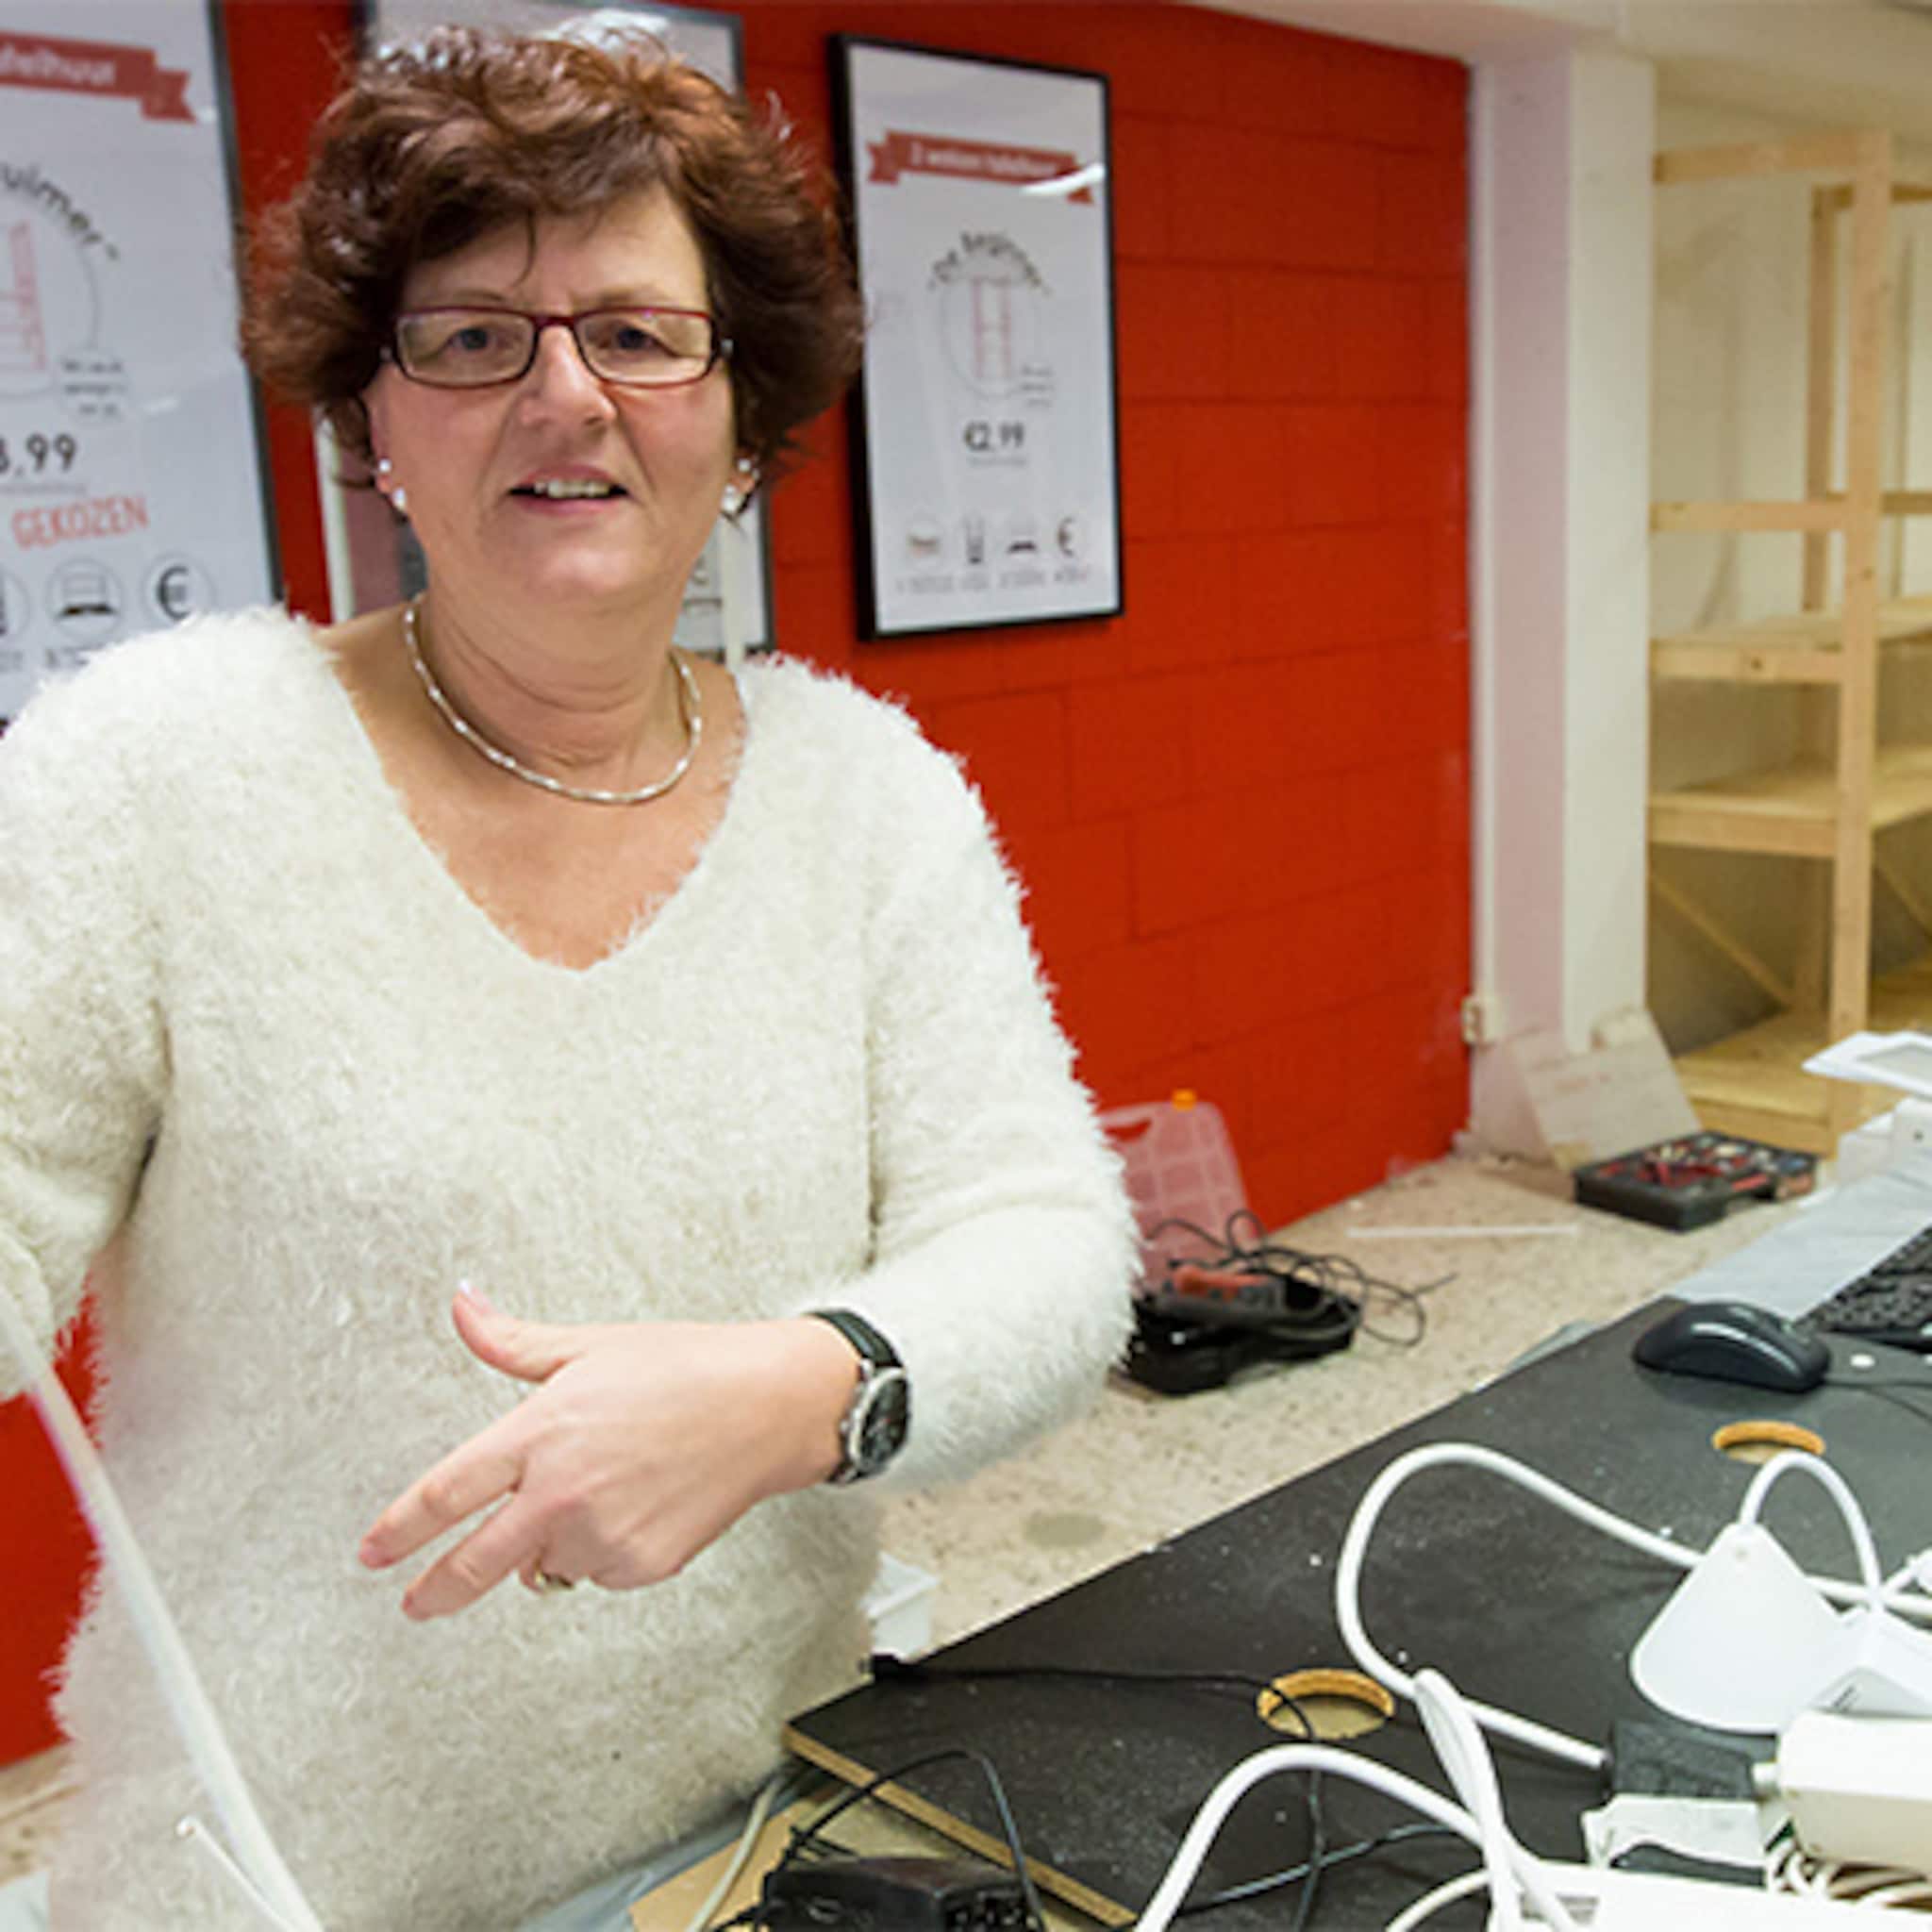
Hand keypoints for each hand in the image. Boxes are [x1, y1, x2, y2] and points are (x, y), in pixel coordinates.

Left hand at [359, 1286, 857, 1618]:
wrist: (766, 1405)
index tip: (374, 1551)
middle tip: (414, 1601)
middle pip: (472, 1563)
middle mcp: (562, 1493)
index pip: (445, 1493)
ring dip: (547, 1543)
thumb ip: (510, 1339)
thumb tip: (462, 1304)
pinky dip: (600, 1549)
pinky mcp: (639, 1565)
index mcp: (540, 1433)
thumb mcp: (588, 1344)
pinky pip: (596, 1570)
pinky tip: (634, 1504)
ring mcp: (601, 1535)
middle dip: (434, 1590)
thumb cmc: (683, 1366)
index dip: (400, 1529)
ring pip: (543, 1564)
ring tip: (599, 1488)